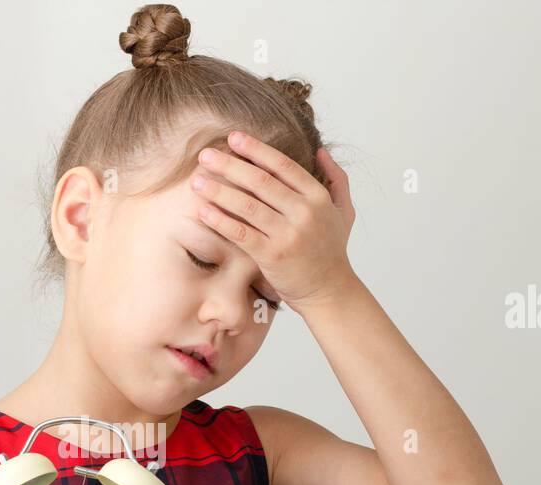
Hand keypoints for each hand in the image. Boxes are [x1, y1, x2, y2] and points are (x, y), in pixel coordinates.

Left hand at [190, 130, 356, 312]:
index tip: (233, 138)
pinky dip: (220, 220)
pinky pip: (241, 233)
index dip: (256, 150)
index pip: (283, 166)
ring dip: (219, 191)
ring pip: (247, 205)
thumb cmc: (331, 251)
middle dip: (230, 165)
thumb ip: (337, 179)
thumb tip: (320, 151)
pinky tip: (203, 210)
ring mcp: (288, 234)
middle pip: (261, 181)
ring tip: (197, 180)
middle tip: (205, 155)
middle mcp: (304, 212)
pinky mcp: (272, 255)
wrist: (329, 291)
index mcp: (318, 196)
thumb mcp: (343, 211)